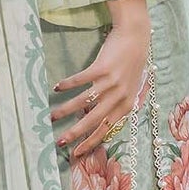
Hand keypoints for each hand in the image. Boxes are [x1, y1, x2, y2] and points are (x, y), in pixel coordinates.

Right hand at [51, 0, 150, 159]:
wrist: (136, 37)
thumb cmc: (131, 63)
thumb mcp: (127, 87)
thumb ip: (114, 104)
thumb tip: (94, 119)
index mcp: (126, 104)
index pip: (106, 129)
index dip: (90, 142)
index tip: (75, 152)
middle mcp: (119, 95)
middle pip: (94, 120)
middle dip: (75, 133)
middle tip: (60, 142)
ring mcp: (111, 82)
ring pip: (84, 101)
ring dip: (66, 110)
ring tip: (52, 116)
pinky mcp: (102, 67)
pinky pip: (81, 79)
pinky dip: (67, 85)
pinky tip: (56, 88)